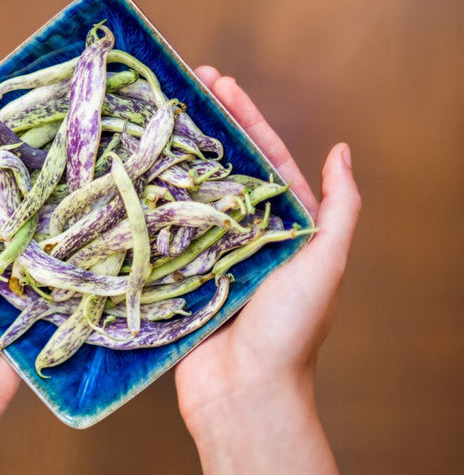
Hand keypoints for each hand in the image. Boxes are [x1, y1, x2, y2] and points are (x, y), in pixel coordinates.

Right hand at [175, 67, 361, 428]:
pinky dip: (151, 199)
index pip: (262, 157)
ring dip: (174, 153)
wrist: (244, 392)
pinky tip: (133, 172)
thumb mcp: (326, 263)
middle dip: (204, 123)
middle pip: (221, 165)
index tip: (219, 82)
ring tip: (153, 116)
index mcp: (282, 224)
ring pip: (189, 191)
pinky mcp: (177, 270)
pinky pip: (164, 227)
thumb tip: (343, 152)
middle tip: (181, 84)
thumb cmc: (290, 329)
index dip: (243, 117)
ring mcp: (207, 249)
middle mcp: (244, 231)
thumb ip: (339, 209)